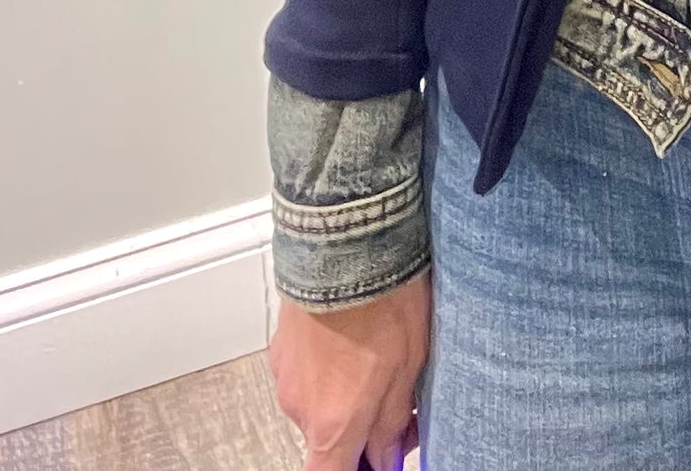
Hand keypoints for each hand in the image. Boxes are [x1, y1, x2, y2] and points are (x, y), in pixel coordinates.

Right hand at [267, 270, 428, 470]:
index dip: (354, 469)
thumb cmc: (384, 298)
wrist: (347, 242)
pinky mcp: (281, 347)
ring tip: (377, 348)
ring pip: (318, 399)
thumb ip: (392, 421)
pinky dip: (327, 362)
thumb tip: (385, 454)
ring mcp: (286, 375)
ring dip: (343, 387)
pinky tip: (353, 332)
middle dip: (359, 421)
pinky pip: (306, 369)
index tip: (376, 460)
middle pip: (328, 436)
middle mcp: (301, 408)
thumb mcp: (409, 365)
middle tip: (395, 392)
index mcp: (334, 423)